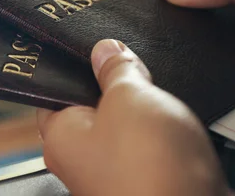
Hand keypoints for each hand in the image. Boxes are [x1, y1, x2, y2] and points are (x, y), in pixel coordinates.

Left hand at [37, 39, 232, 195]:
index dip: (74, 69)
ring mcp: (114, 175)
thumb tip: (107, 52)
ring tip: (162, 108)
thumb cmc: (149, 172)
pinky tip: (179, 132)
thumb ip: (116, 69)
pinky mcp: (148, 183)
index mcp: (59, 138)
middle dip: (118, 89)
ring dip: (147, 115)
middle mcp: (80, 161)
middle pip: (94, 108)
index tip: (93, 52)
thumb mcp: (130, 96)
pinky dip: (165, 139)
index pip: (54, 93)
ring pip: (127, 129)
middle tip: (134, 76)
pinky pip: (152, 150)